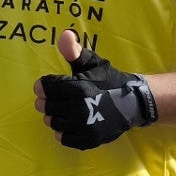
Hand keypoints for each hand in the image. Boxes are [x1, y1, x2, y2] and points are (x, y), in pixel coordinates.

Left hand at [34, 30, 154, 149]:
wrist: (133, 102)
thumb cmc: (108, 80)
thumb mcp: (92, 63)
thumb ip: (74, 51)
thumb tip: (64, 35)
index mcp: (79, 88)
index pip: (44, 89)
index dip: (42, 86)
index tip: (46, 85)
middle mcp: (80, 109)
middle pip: (46, 107)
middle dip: (47, 101)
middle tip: (55, 98)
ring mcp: (85, 127)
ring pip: (53, 122)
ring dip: (53, 116)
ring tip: (62, 110)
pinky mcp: (89, 140)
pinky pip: (64, 138)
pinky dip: (63, 132)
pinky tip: (69, 123)